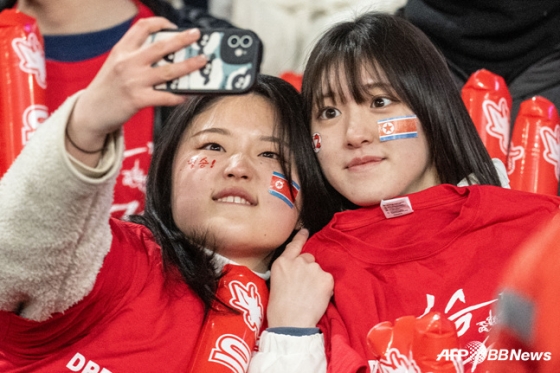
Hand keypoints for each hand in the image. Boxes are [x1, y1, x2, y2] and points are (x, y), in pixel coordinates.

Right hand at [66, 17, 207, 162]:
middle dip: (182, 39)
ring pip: (167, 71)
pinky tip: (188, 95)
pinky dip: (178, 96)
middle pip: (160, 46)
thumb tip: (166, 55)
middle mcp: (127, 63)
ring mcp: (132, 81)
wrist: (90, 112)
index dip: (160, 24)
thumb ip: (135, 57)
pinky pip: (164, 96)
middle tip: (197, 35)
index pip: (142, 27)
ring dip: (188, 65)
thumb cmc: (107, 89)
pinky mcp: (137, 100)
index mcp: (121, 50)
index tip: (174, 26)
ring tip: (202, 61)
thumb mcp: (115, 65)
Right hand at [267, 229, 333, 327]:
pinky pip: (328, 280)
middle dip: (309, 269)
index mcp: (282, 263)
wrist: (291, 323)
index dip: (301, 237)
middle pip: (309, 259)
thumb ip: (287, 272)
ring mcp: (313, 268)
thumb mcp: (275, 284)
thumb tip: (296, 273)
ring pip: (319, 271)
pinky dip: (326, 288)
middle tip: (305, 287)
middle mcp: (298, 261)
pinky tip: (318, 298)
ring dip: (317, 280)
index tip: (305, 230)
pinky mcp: (326, 278)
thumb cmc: (279, 310)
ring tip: (310, 296)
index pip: (294, 245)